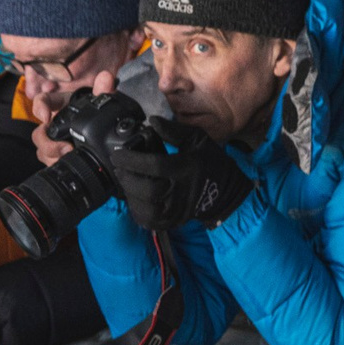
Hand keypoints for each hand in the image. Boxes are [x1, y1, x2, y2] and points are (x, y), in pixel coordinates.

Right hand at [29, 70, 116, 167]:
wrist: (102, 134)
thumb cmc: (97, 113)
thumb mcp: (101, 102)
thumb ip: (103, 91)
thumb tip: (106, 78)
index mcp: (61, 106)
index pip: (43, 101)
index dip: (40, 107)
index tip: (45, 116)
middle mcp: (53, 124)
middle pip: (38, 134)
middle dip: (48, 143)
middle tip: (65, 147)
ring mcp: (53, 141)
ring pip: (42, 151)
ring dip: (53, 155)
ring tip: (69, 158)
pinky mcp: (58, 156)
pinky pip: (50, 161)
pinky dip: (58, 164)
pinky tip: (69, 164)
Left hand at [109, 119, 254, 231]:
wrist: (225, 193)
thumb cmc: (210, 162)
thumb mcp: (197, 138)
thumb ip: (173, 130)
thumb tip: (151, 122)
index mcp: (187, 168)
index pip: (155, 165)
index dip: (132, 160)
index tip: (118, 153)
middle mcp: (182, 192)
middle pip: (148, 190)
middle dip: (128, 178)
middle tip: (119, 167)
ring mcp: (178, 211)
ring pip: (146, 210)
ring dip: (130, 195)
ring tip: (125, 180)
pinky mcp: (174, 222)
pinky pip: (149, 221)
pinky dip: (136, 209)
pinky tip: (133, 196)